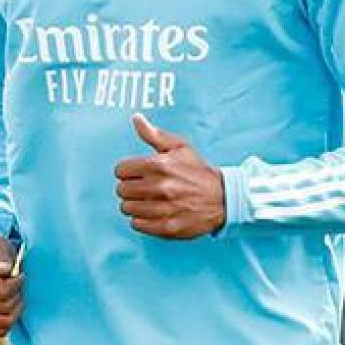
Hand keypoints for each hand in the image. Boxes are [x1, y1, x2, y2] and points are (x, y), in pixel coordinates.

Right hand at [0, 237, 23, 336]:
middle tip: (16, 285)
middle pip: (5, 308)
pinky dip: (8, 321)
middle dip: (17, 296)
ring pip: (5, 322)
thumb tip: (3, 269)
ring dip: (15, 309)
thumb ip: (1, 255)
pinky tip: (5, 307)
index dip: (17, 283)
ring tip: (11, 295)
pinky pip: (0, 332)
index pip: (2, 291)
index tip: (18, 274)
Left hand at [115, 113, 225, 238]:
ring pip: (127, 208)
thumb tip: (136, 118)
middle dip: (129, 188)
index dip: (127, 171)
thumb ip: (154, 134)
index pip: (120, 170)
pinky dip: (141, 220)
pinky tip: (152, 213)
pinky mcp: (168, 227)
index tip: (136, 174)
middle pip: (121, 190)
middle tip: (142, 188)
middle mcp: (160, 187)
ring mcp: (164, 208)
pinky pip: (137, 225)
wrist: (223, 198)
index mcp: (159, 165)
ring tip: (148, 201)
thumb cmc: (198, 171)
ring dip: (134, 205)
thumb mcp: (180, 147)